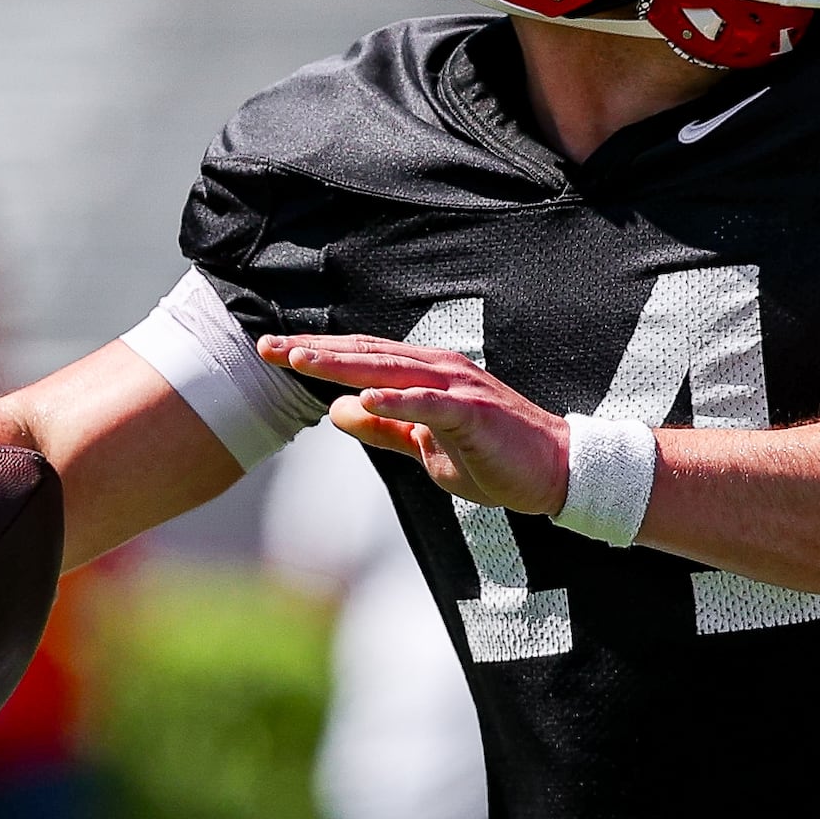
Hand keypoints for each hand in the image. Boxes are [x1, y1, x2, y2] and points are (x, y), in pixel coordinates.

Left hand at [256, 332, 568, 513]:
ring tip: (300, 360)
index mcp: (424, 376)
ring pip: (391, 370)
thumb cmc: (491, 457)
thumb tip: (338, 410)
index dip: (316, 354)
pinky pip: (430, 404)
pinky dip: (398, 399)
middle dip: (314, 350)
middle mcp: (437, 370)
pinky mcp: (475, 412)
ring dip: (344, 365)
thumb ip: (385, 429)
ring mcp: (458, 388)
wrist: (553, 472)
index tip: (271, 351)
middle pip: (366, 354)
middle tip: (266, 346)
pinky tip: (364, 396)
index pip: (360, 358)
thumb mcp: (425, 448)